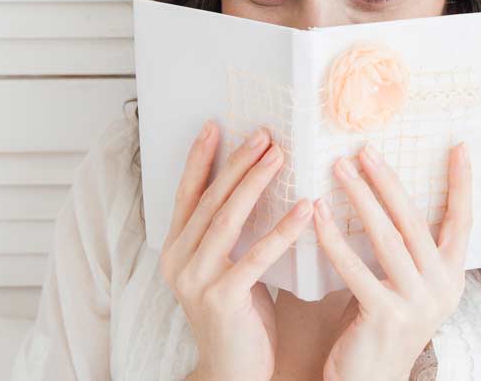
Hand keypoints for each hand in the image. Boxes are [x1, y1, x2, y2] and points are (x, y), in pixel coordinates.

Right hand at [159, 120, 312, 380]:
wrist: (233, 372)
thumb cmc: (239, 317)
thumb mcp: (229, 267)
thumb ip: (233, 233)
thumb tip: (258, 183)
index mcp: (175, 249)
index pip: (186, 194)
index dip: (200, 159)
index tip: (216, 125)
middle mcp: (177, 261)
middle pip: (209, 200)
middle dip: (236, 162)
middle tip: (263, 133)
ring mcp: (195, 281)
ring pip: (227, 220)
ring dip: (255, 183)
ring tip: (280, 155)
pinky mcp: (221, 299)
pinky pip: (256, 256)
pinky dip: (282, 230)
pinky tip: (305, 208)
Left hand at [312, 141, 472, 380]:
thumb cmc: (380, 326)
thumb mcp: (406, 287)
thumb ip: (407, 250)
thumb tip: (387, 194)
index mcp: (450, 277)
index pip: (462, 221)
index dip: (461, 184)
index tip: (458, 146)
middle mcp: (441, 288)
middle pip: (416, 221)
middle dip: (389, 181)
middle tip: (364, 149)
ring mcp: (416, 303)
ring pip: (388, 239)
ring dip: (361, 199)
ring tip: (339, 169)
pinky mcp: (385, 317)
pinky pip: (356, 269)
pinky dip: (334, 239)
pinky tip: (316, 215)